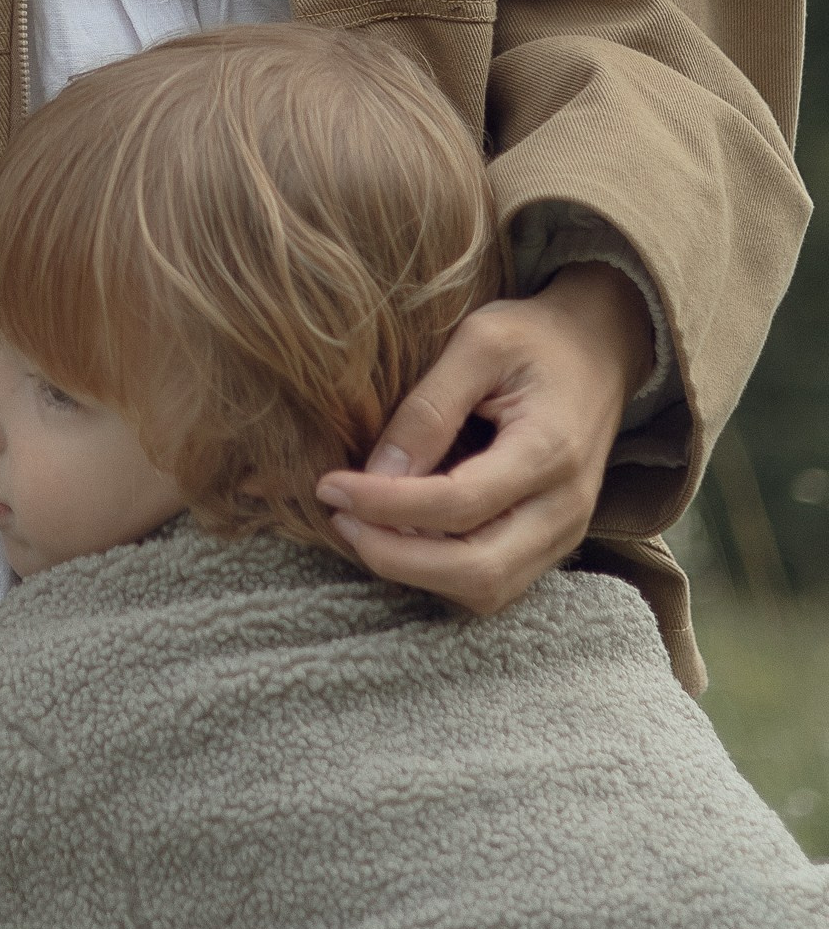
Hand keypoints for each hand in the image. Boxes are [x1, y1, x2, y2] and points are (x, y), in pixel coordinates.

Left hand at [314, 263, 653, 615]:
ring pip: (486, 590)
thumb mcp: (478, 342)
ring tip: (360, 525)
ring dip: (415, 572)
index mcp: (550, 451)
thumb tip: (377, 475)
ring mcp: (564, 534)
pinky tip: (399, 534)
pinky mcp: (550, 544)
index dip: (386, 505)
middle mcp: (564, 509)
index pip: (459, 504)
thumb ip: (429, 407)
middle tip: (339, 518)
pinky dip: (439, 572)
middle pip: (478, 572)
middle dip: (396, 558)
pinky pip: (494, 582)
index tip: (329, 485)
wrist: (599, 349)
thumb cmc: (534, 338)